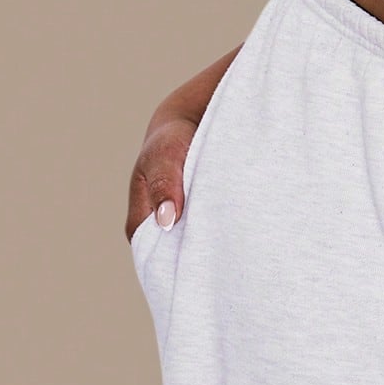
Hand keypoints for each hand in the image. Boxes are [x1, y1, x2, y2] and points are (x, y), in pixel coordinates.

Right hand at [125, 43, 244, 242]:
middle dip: (200, 255)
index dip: (176, 262)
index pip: (154, 258)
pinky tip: (243, 226)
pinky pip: (213, 231)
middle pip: (177, 257)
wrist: (192, 122)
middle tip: (228, 250)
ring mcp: (181, 226)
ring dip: (215, 241)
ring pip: (197, 245)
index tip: (202, 258)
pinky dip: (226, 228)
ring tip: (237, 238)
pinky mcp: (201, 218)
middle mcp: (159, 231)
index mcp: (140, 225)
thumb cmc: (170, 140)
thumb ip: (164, 183)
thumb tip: (166, 220)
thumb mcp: (164, 156)